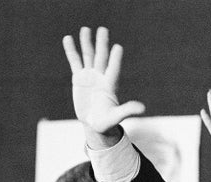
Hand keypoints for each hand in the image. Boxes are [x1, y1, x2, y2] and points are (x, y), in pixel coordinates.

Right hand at [62, 26, 145, 147]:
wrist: (94, 123)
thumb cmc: (107, 122)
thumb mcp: (116, 117)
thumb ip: (127, 110)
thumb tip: (143, 108)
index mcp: (110, 85)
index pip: (113, 69)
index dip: (115, 59)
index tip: (118, 47)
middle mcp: (101, 77)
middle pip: (101, 58)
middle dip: (102, 44)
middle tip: (103, 29)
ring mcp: (90, 76)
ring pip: (88, 56)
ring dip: (87, 43)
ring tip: (85, 29)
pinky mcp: (79, 78)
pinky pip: (75, 61)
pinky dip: (71, 50)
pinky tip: (68, 38)